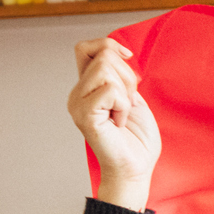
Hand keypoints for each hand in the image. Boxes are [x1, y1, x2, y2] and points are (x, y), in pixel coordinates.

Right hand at [68, 38, 160, 208]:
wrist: (136, 168)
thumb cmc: (136, 138)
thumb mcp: (132, 98)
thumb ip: (120, 76)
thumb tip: (118, 52)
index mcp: (87, 87)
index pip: (85, 48)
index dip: (108, 45)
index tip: (128, 56)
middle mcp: (77, 93)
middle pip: (103, 56)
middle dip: (127, 76)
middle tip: (128, 103)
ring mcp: (77, 103)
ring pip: (105, 69)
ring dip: (125, 92)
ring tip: (122, 113)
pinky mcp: (84, 115)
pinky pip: (109, 91)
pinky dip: (124, 105)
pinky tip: (119, 122)